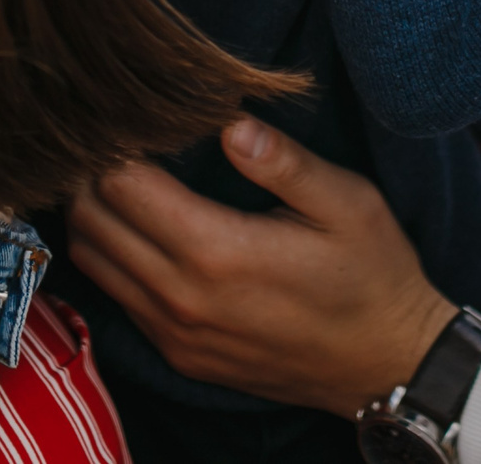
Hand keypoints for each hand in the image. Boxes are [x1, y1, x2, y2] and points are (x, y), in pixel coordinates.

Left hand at [67, 119, 455, 416]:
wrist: (389, 365)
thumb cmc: (373, 276)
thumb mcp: (346, 203)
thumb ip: (284, 161)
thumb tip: (230, 122)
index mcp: (217, 251)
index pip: (120, 185)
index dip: (114, 142)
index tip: (129, 115)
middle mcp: (182, 298)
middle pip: (90, 220)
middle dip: (91, 173)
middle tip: (119, 139)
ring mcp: (175, 334)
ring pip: (92, 260)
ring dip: (94, 215)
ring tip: (124, 178)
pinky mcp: (179, 356)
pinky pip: (117, 297)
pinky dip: (112, 257)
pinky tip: (143, 229)